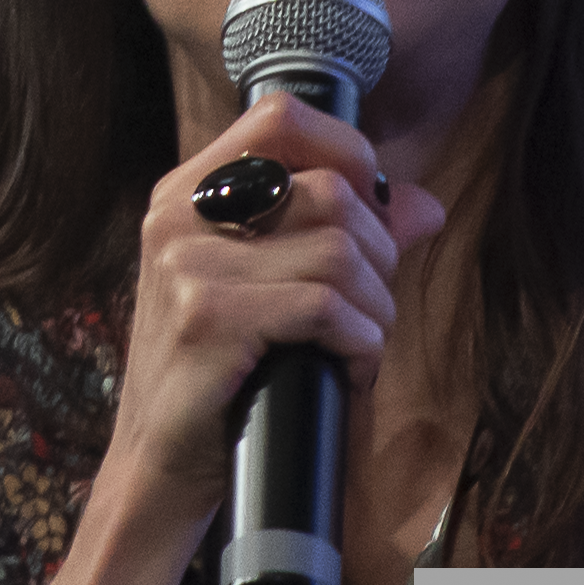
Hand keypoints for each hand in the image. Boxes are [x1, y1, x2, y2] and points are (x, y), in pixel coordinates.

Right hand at [106, 95, 448, 528]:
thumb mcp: (270, 289)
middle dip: (378, 254)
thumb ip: (340, 235)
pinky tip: (348, 368)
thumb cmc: (221, 376)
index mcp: (188, 194)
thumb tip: (424, 205)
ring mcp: (187, 266)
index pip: (279, 117)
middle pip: (329, 191)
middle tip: (371, 307)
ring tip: (360, 343)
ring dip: (375, 308)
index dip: (347, 150)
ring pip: (338, 251)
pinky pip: (325, 306)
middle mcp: (179, 217)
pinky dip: (360, 343)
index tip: (372, 206)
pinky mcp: (207, 319)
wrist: (159, 467)